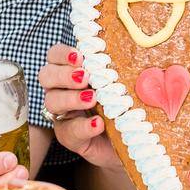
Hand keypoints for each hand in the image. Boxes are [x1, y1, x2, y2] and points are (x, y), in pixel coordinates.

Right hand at [39, 44, 122, 171]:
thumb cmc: (128, 102)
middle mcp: (63, 90)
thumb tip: (144, 50)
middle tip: (84, 77)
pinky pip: (68, 132)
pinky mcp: (70, 138)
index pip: (55, 55)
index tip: (80, 56)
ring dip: (71, 98)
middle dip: (63, 74)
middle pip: (46, 76)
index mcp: (72, 71)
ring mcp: (64, 114)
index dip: (62, 53)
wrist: (134, 138)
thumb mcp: (128, 79)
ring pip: (52, 102)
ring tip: (92, 99)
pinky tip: (98, 123)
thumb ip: (126, 64)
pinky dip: (83, 127)